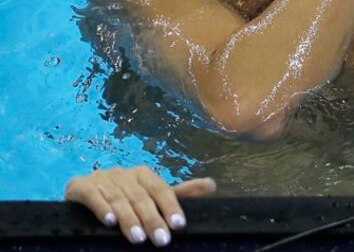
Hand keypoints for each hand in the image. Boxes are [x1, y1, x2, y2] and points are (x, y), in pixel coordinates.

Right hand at [64, 166, 215, 245]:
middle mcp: (123, 173)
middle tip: (161, 240)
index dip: (171, 206)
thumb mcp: (150, 195)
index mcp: (143, 174)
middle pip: (141, 197)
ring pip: (119, 199)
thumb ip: (178, 193)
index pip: (161, 190)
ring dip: (129, 219)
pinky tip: (109, 222)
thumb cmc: (123, 197)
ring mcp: (101, 178)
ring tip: (138, 238)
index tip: (179, 225)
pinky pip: (93, 196)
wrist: (81, 194)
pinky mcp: (80, 186)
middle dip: (152, 220)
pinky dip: (101, 208)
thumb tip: (211, 184)